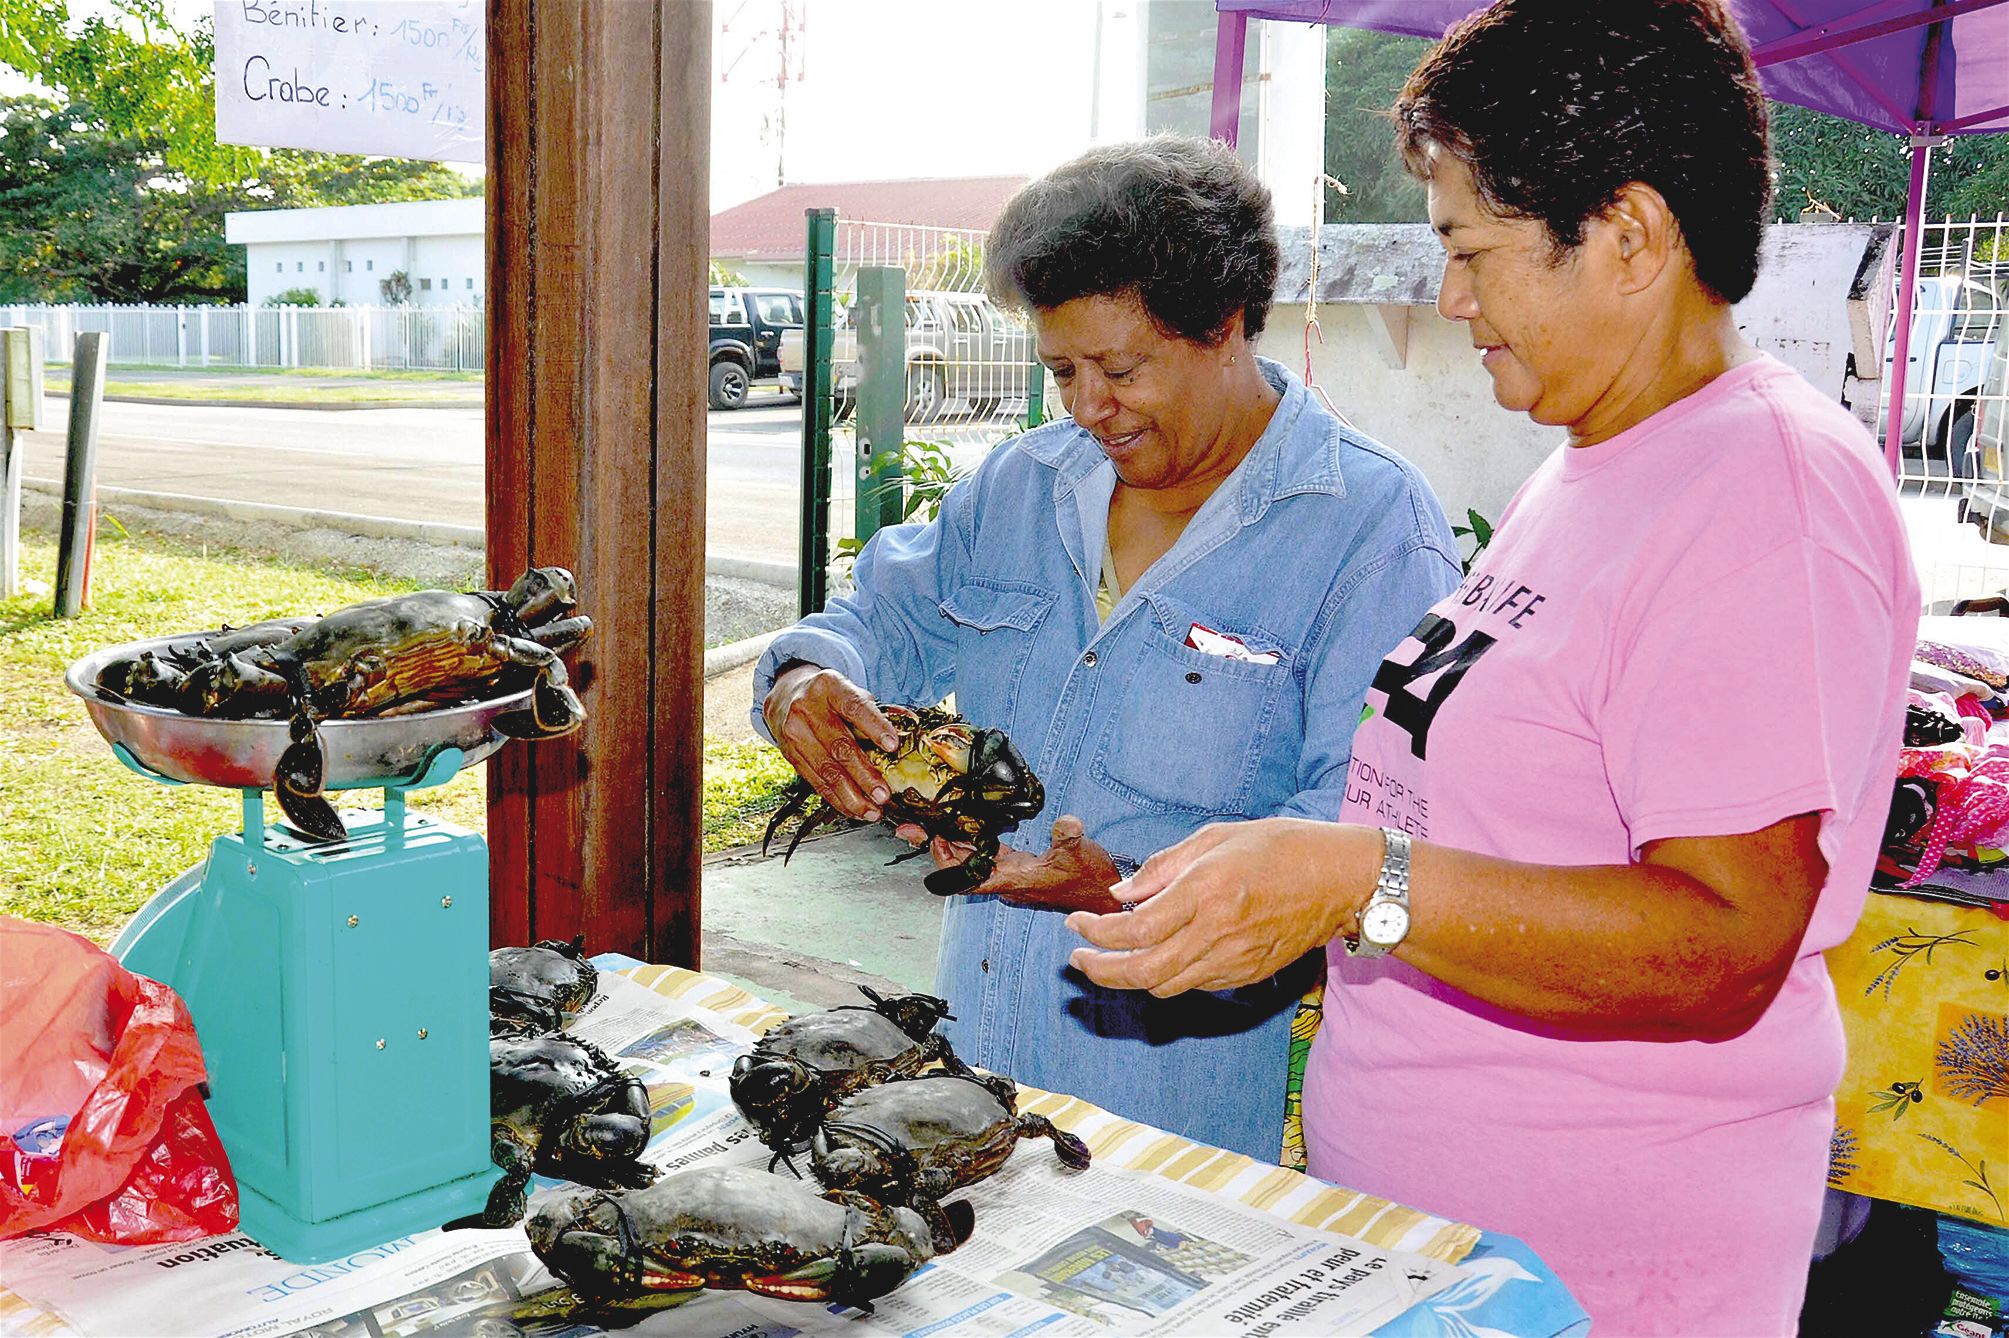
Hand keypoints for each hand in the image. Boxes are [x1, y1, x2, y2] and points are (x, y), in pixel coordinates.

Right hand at [761, 664, 899, 821]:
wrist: (786, 694)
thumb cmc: (828, 695)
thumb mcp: (848, 689)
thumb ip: (874, 708)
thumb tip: (906, 726)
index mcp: (829, 687)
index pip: (854, 707)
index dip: (874, 727)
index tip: (893, 746)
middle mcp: (808, 709)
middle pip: (840, 746)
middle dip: (864, 775)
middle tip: (884, 794)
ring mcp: (795, 733)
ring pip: (826, 771)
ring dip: (851, 796)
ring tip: (872, 811)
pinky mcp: (790, 754)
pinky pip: (815, 781)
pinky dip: (836, 799)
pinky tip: (853, 809)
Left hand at [896, 816, 1126, 912]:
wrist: (1103, 895)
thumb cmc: (1090, 879)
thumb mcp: (1080, 852)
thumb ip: (1068, 836)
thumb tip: (1065, 822)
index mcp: (1014, 879)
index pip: (969, 878)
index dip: (947, 863)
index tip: (934, 839)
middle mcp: (1006, 879)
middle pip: (962, 868)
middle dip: (937, 848)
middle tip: (913, 826)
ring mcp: (1011, 873)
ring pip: (971, 860)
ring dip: (951, 843)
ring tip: (928, 821)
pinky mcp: (1019, 865)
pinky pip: (986, 854)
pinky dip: (972, 840)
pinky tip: (963, 822)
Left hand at [1065, 818, 1376, 994]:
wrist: (1340, 880)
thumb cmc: (1281, 848)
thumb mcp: (1215, 838)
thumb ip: (1163, 867)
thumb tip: (1123, 893)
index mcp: (1205, 892)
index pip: (1134, 929)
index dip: (1096, 932)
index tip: (1077, 922)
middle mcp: (1216, 933)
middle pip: (1141, 972)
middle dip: (1099, 969)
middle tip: (1078, 957)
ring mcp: (1233, 960)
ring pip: (1164, 987)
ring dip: (1128, 978)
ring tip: (1109, 959)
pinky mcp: (1246, 975)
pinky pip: (1193, 985)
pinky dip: (1165, 976)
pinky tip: (1157, 956)